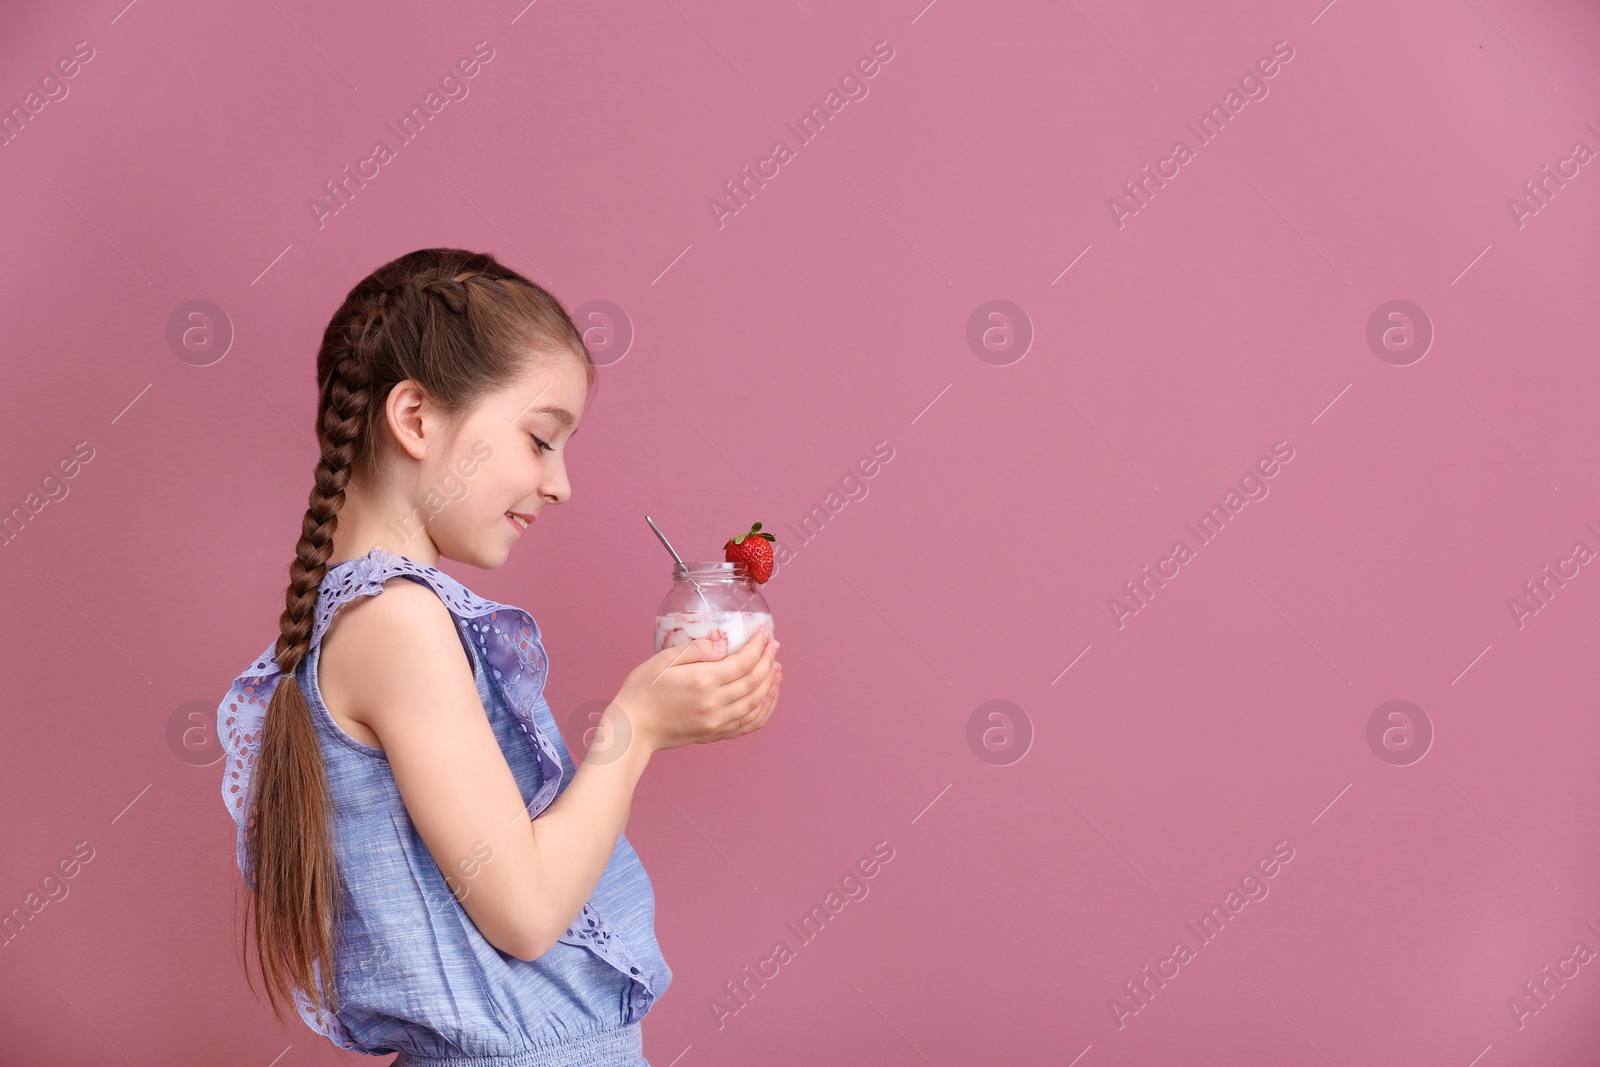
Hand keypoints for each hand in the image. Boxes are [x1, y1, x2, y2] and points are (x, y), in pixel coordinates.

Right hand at [611, 629, 780, 754]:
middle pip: (754, 681)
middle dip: (768, 661)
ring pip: (756, 704)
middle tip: (774, 646)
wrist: (632, 728)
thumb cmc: (642, 690)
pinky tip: (768, 698)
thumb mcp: (663, 659)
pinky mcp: (714, 735)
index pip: (743, 662)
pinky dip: (764, 711)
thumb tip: (723, 641)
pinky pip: (748, 724)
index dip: (758, 647)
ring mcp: (716, 722)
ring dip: (771, 685)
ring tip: (777, 669)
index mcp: (703, 681)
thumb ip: (696, 649)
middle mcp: (714, 704)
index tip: (765, 635)